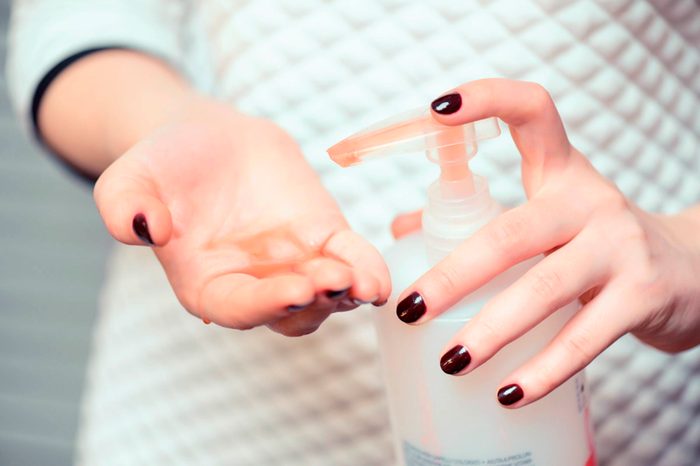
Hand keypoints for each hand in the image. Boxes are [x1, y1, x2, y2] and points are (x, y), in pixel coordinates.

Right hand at [94, 96, 389, 335]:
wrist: (208, 138)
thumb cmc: (165, 166)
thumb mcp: (129, 179)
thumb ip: (123, 207)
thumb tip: (144, 229)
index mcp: (208, 285)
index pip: (240, 308)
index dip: (267, 304)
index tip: (294, 290)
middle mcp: (256, 285)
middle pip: (292, 313)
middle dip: (314, 302)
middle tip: (332, 281)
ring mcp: (295, 264)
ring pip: (327, 297)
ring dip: (346, 293)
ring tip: (362, 282)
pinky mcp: (324, 238)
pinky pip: (351, 260)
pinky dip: (366, 270)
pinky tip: (377, 275)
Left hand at [393, 79, 699, 406]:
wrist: (692, 271)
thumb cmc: (597, 242)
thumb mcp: (546, 216)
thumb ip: (479, 220)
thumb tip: (403, 230)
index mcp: (561, 172)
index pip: (532, 113)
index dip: (487, 99)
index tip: (438, 107)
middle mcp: (590, 201)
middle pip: (511, 232)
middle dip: (454, 275)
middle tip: (410, 310)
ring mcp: (620, 245)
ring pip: (544, 287)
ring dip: (491, 330)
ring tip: (450, 361)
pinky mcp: (644, 293)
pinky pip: (584, 337)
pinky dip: (543, 370)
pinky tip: (509, 394)